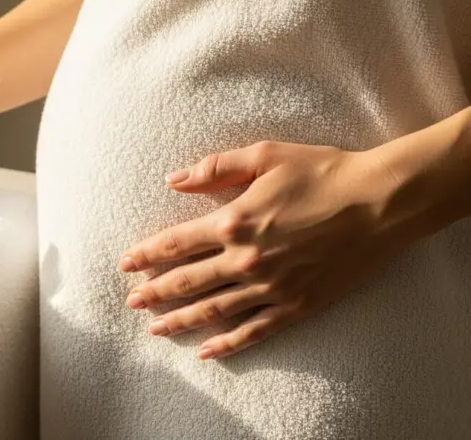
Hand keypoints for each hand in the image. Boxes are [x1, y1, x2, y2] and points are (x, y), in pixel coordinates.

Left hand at [118, 141, 414, 360]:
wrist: (382, 202)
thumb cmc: (323, 172)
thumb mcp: (265, 156)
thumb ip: (215, 168)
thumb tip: (175, 179)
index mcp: (234, 222)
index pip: (175, 243)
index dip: (146, 255)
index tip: (125, 264)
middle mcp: (246, 259)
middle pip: (187, 281)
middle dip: (155, 293)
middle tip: (131, 302)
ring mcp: (272, 287)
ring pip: (214, 310)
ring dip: (181, 320)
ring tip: (156, 328)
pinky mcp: (298, 305)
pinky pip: (255, 330)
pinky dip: (228, 343)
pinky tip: (207, 351)